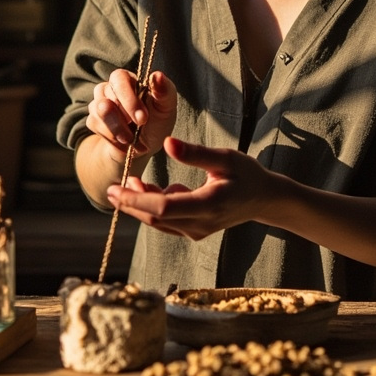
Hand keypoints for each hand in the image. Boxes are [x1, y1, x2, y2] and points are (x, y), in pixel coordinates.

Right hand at [85, 68, 176, 158]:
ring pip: (99, 111)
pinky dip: (113, 138)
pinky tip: (125, 142)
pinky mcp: (93, 119)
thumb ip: (164, 90)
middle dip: (123, 118)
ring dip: (118, 129)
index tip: (142, 119)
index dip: (129, 99)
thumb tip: (158, 75)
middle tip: (138, 129)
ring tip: (132, 138)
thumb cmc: (158, 121)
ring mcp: (99, 103)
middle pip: (104, 95)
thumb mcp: (166, 107)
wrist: (145, 146)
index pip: (119, 78)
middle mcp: (110, 87)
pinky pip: (95, 126)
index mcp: (128, 79)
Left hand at [105, 136, 281, 239]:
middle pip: (155, 218)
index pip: (164, 208)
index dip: (136, 199)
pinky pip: (167, 223)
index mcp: (208, 205)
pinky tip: (149, 188)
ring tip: (131, 180)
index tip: (115, 188)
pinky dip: (153, 208)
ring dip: (140, 205)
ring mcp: (197, 231)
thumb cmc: (246, 174)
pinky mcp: (195, 231)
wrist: (263, 199)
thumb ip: (195, 153)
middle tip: (112, 187)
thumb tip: (166, 143)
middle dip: (131, 203)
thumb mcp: (225, 157)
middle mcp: (200, 225)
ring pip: (159, 222)